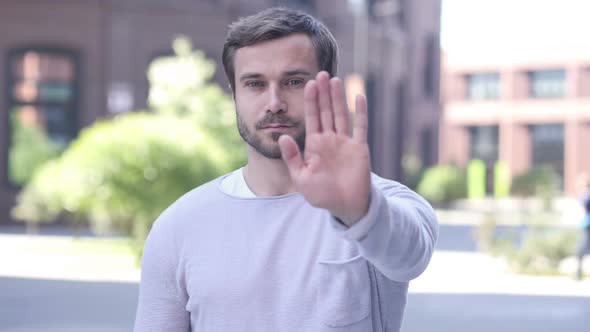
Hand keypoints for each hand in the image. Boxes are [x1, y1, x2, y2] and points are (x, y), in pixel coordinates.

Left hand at [278, 71, 370, 226]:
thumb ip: (292, 158)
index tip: (308, 84)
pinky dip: (360, 112)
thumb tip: (282, 138)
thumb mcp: (301, 178)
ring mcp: (345, 142)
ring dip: (338, 98)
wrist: (345, 206)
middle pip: (326, 111)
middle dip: (323, 93)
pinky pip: (360, 127)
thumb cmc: (322, 195)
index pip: (312, 118)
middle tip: (321, 73)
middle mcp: (329, 140)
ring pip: (341, 114)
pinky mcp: (359, 148)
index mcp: (314, 145)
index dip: (310, 101)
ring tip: (335, 80)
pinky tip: (358, 96)